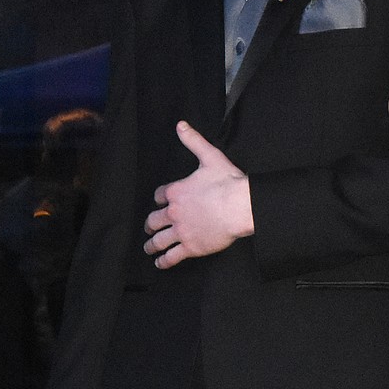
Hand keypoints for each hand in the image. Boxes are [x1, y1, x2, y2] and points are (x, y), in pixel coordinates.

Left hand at [143, 121, 253, 268]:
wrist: (240, 206)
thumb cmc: (227, 182)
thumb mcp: (210, 157)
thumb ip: (193, 141)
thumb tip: (180, 125)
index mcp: (177, 191)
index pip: (160, 196)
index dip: (160, 199)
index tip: (161, 202)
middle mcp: (174, 212)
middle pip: (154, 220)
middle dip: (151, 224)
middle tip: (149, 228)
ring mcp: (181, 231)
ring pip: (159, 240)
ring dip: (151, 245)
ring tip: (149, 248)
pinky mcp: (190, 246)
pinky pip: (172, 256)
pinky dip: (164, 260)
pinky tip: (159, 263)